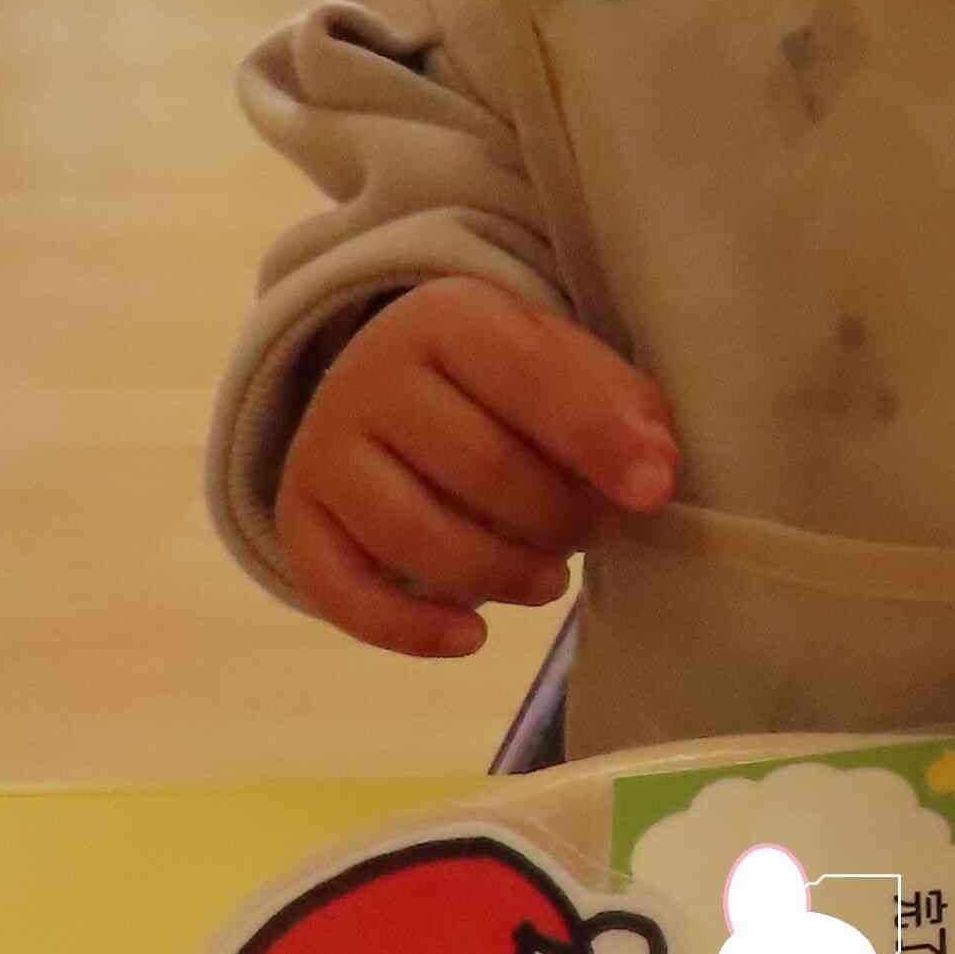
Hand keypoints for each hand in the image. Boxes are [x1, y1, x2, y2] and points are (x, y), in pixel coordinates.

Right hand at [280, 282, 677, 657]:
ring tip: (551, 579)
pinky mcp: (299, 517)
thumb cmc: (514, 390)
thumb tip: (653, 477)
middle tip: (596, 532)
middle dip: (561, 518)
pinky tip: (474, 636)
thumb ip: (625, 411)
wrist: (402, 392)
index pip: (530, 375)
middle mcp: (370, 372)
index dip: (599, 439)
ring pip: (415, 536)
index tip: (655, 491)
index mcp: (450, 317)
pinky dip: (410, 629)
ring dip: (502, 576)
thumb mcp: (573, 369)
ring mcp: (325, 446)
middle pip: (484, 468)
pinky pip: (341, 588)